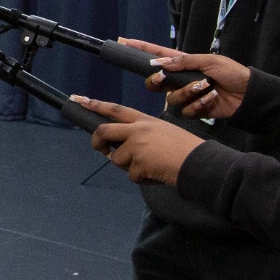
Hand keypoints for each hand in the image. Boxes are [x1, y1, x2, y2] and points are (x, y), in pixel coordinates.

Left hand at [72, 95, 205, 185]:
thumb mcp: (164, 132)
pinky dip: (143, 179)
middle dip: (97, 142)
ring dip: (130, 167)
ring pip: (117, 159)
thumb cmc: (186, 149)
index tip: (81, 101)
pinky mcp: (138, 163)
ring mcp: (136, 146)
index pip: (115, 110)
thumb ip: (143, 136)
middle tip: (100, 150)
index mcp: (145, 120)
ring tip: (151, 166)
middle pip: (103, 131)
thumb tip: (125, 149)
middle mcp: (137, 130)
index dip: (96, 105)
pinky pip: (132, 175)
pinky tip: (157, 173)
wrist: (198, 162)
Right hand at [124, 42, 250, 119]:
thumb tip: (160, 62)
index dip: (142, 49)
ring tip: (206, 88)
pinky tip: (211, 100)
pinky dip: (199, 105)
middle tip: (161, 78)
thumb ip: (184, 62)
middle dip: (155, 82)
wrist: (248, 96)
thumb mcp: (210, 61)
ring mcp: (187, 96)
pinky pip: (186, 111)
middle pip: (156, 83)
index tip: (125, 42)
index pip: (159, 55)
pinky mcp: (195, 111)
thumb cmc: (232, 73)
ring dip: (189, 93)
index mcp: (185, 63)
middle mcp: (182, 80)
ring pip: (172, 99)